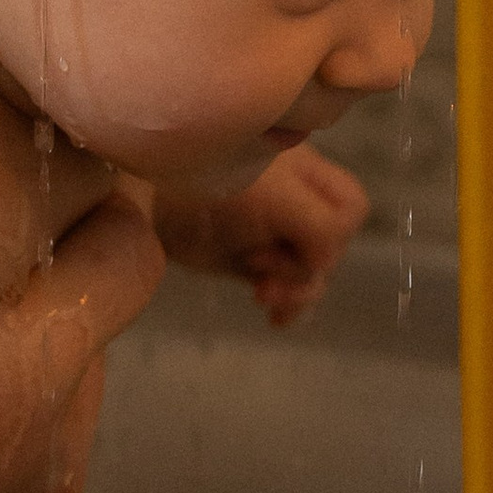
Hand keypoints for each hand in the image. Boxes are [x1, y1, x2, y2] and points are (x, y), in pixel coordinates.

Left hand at [154, 144, 367, 327]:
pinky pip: (283, 289)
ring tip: (264, 297)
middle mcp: (293, 204)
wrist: (142, 197)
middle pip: (332, 247)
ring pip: (311, 274)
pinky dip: (286, 305)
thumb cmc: (211, 184)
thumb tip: (323, 263)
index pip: (350, 208)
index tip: (297, 246)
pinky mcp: (248, 262)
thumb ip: (317, 224)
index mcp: (304, 173)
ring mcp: (271, 236)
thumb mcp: (275, 194)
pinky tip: (274, 318)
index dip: (332, 236)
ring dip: (297, 292)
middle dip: (308, 266)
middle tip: (264, 269)